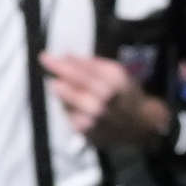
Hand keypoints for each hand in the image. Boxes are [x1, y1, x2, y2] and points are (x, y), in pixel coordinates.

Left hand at [42, 51, 171, 155]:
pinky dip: (67, 106)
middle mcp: (103, 100)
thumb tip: (67, 57)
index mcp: (112, 82)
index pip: (79, 70)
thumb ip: (91, 64)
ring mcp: (93, 116)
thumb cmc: (126, 96)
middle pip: (69, 84)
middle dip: (56, 72)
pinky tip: (77, 104)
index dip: (60, 63)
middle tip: (46, 60)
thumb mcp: (116, 73)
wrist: (139, 125)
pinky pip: (67, 112)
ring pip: (64, 99)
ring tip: (67, 85)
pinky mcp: (85, 129)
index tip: (46, 56)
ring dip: (61, 89)